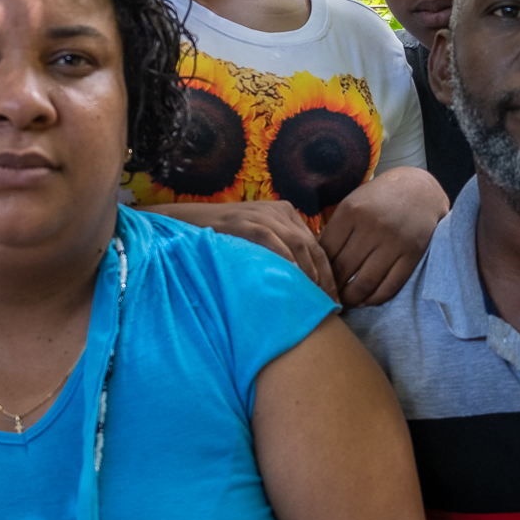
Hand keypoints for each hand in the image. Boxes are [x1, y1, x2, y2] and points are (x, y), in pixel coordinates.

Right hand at [142, 201, 337, 297]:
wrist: (186, 225)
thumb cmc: (224, 241)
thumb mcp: (258, 242)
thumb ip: (281, 253)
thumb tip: (306, 286)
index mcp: (286, 213)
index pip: (317, 246)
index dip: (328, 275)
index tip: (333, 301)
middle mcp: (279, 211)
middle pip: (312, 247)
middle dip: (323, 279)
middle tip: (328, 307)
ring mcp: (261, 215)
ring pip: (298, 245)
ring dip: (309, 275)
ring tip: (314, 301)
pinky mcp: (245, 222)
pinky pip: (272, 242)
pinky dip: (285, 262)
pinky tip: (292, 282)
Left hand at [319, 167, 447, 308]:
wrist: (419, 190)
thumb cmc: (378, 200)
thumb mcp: (352, 204)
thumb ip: (335, 231)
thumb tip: (315, 262)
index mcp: (352, 211)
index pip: (327, 251)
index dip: (319, 271)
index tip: (315, 282)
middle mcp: (372, 226)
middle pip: (344, 270)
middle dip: (332, 289)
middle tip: (327, 298)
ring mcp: (394, 242)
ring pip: (365, 283)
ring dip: (352, 299)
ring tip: (345, 302)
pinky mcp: (412, 255)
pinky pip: (390, 286)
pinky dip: (375, 299)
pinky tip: (366, 300)